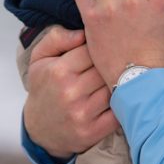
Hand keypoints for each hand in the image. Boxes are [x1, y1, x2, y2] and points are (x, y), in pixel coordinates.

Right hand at [24, 25, 118, 159]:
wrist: (39, 129)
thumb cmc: (45, 87)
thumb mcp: (40, 59)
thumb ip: (57, 38)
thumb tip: (83, 32)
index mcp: (59, 71)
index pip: (94, 49)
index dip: (102, 46)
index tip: (106, 47)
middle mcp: (70, 92)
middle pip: (107, 68)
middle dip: (113, 63)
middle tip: (118, 60)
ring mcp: (83, 113)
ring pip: (116, 87)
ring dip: (122, 81)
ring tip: (123, 76)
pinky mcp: (94, 131)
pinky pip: (119, 110)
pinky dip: (124, 102)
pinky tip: (123, 95)